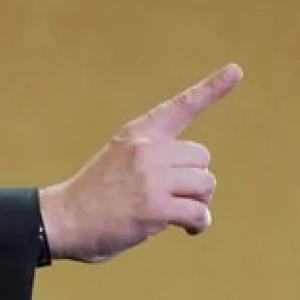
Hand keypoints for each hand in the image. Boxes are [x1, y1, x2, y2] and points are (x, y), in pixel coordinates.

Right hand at [38, 63, 242, 263]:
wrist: (63, 218)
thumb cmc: (95, 195)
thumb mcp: (120, 158)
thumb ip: (153, 157)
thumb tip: (197, 182)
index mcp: (137, 132)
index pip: (180, 106)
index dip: (212, 88)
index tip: (236, 70)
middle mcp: (146, 148)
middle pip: (201, 157)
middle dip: (195, 180)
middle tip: (177, 196)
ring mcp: (150, 177)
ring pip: (205, 185)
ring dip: (198, 204)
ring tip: (177, 214)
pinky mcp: (155, 207)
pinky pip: (199, 214)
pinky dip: (198, 225)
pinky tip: (185, 230)